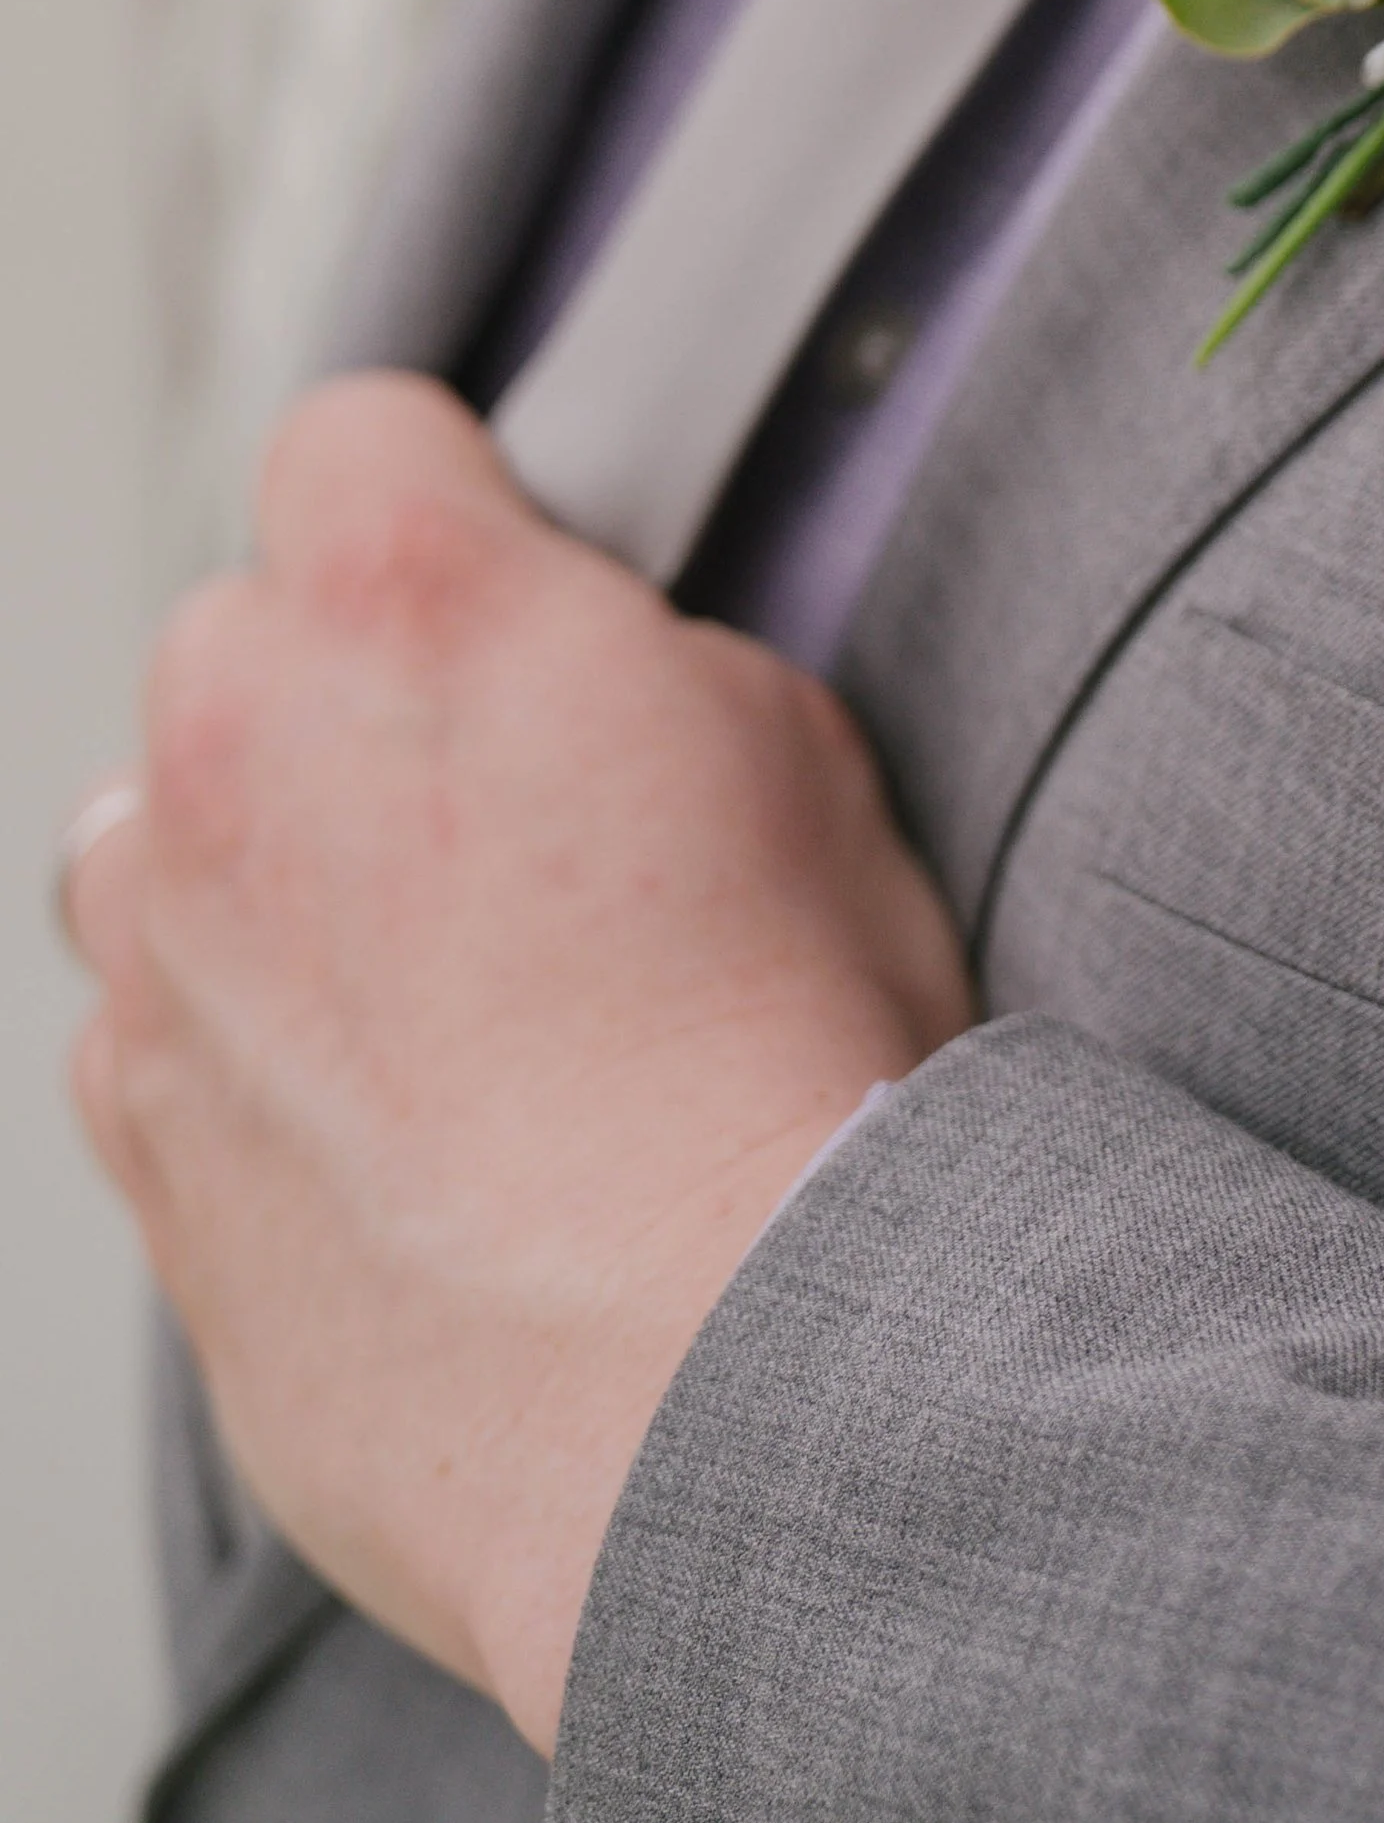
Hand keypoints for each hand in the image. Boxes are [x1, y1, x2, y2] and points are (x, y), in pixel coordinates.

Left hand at [62, 373, 975, 1754]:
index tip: (511, 578)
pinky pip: (160, 1031)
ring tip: (444, 990)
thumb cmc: (780, 1083)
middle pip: (244, 639)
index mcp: (413, 608)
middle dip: (357, 698)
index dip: (451, 501)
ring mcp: (158, 954)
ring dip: (269, 871)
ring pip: (165, 835)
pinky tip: (406, 1131)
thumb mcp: (809, 762)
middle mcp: (237, 750)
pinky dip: (252, 1052)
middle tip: (519, 822)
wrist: (700, 1391)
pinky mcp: (135, 1138)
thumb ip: (645, 667)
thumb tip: (598, 679)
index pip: (356, 431)